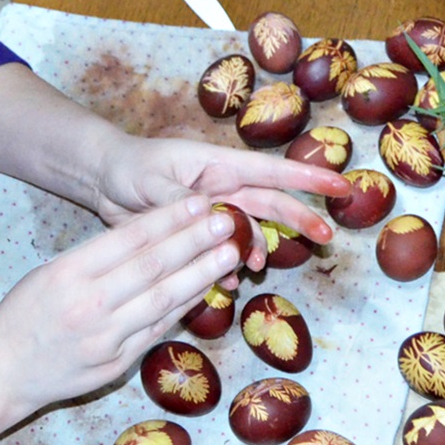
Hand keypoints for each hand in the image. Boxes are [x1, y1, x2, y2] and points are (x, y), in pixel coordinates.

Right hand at [0, 195, 244, 413]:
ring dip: (201, 274)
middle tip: (226, 222)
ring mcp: (106, 337)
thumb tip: (150, 233)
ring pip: (163, 299)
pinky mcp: (118, 362)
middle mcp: (89, 304)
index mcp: (69, 273)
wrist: (4, 370)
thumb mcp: (51, 272)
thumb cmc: (26, 313)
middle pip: (152, 267)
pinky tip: (206, 288)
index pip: (128, 239)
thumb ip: (96, 257)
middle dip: (194, 241)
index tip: (198, 203)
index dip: (168, 219)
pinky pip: (159, 328)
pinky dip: (185, 306)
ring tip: (228, 253)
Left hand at [88, 133, 351, 261]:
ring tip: (257, 265)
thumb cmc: (129, 167)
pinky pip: (223, 251)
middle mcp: (223, 187)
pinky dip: (228, 265)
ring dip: (258, 247)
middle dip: (302, 219)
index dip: (308, 179)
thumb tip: (211, 214)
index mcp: (219, 165)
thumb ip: (181, 198)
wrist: (103, 181)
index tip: (342, 186)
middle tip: (328, 239)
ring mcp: (213, 210)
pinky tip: (228, 279)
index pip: (272, 172)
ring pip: (250, 231)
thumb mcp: (151, 180)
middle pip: (271, 204)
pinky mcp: (198, 233)